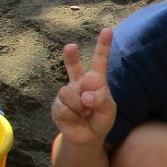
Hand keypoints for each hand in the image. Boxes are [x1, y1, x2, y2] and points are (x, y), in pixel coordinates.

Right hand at [51, 28, 116, 145]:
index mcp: (96, 80)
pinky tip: (75, 118)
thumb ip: (102, 101)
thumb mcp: (109, 111)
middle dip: (71, 57)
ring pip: (70, 93)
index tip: (108, 30)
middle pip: (73, 66)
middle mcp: (79, 83)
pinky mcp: (57, 105)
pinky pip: (64, 107)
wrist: (87, 136)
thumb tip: (85, 95)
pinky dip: (73, 115)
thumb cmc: (101, 119)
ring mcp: (67, 93)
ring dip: (80, 106)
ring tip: (85, 113)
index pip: (100, 61)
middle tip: (71, 47)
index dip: (103, 45)